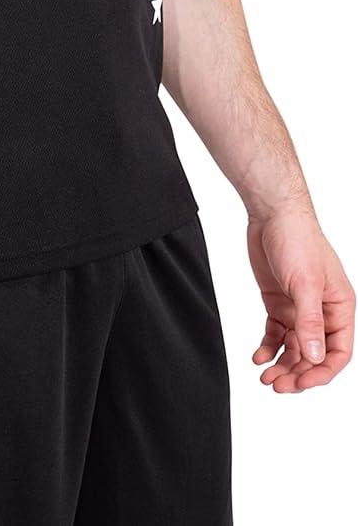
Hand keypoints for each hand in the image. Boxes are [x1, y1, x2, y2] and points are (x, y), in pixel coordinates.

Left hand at [246, 201, 354, 391]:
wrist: (272, 214)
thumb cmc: (298, 239)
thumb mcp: (305, 283)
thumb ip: (310, 322)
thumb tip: (313, 358)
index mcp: (340, 307)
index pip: (338, 352)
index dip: (321, 372)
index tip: (301, 383)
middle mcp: (322, 311)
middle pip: (314, 355)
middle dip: (297, 373)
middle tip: (277, 384)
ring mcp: (299, 308)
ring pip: (294, 348)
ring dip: (282, 364)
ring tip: (265, 376)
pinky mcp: (279, 303)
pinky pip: (276, 334)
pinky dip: (268, 347)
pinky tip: (258, 356)